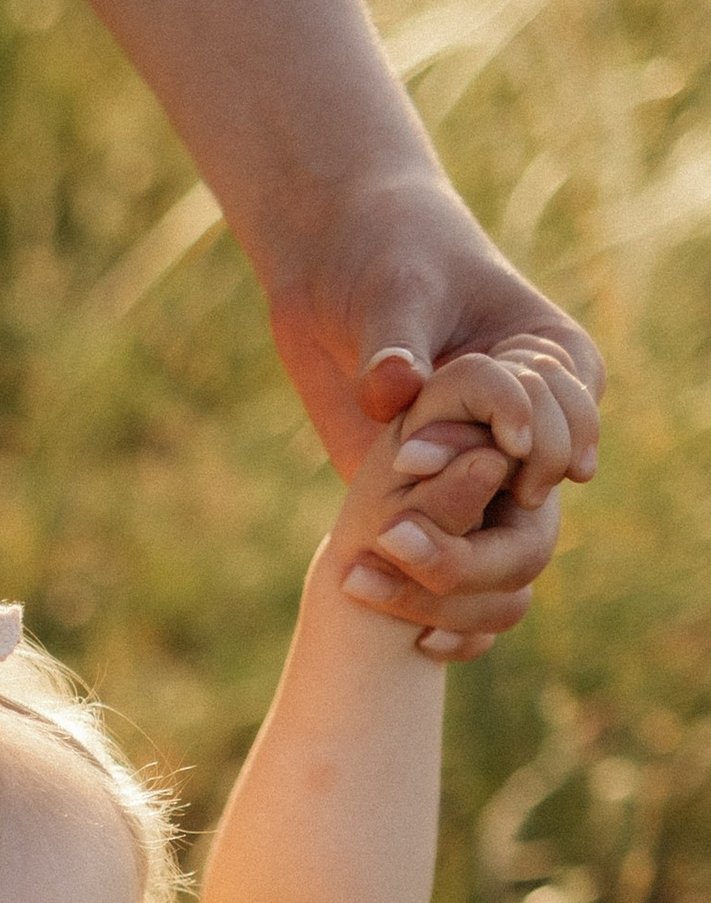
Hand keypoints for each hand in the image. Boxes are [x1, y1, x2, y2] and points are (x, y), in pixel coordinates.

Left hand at [262, 171, 598, 655]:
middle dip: (478, 519)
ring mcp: (482, 471)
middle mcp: (530, 423)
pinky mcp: (435, 505)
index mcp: (552, 359)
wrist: (335, 275)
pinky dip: (453, 615)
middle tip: (395, 524)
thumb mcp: (393, 289)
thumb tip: (392, 392)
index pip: (569, 418)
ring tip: (375, 575)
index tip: (441, 446)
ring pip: (511, 554)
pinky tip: (418, 643)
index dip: (519, 439)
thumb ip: (396, 342)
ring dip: (451, 575)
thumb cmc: (382, 258)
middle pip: (541, 497)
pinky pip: (470, 580)